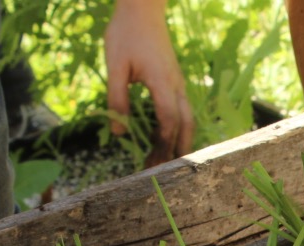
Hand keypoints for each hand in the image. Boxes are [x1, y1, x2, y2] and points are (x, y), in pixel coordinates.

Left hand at [104, 0, 193, 165]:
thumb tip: (117, 131)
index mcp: (162, 82)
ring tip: (171, 161)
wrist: (143, 8)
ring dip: (181, 141)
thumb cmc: (126, 33)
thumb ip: (117, 98)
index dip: (162, 144)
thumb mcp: (115, 66)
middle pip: (185, 124)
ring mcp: (179, 83)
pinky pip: (183, 110)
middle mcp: (176, 85)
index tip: (153, 163)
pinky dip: (179, 128)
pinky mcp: (175, 80)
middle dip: (176, 149)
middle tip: (164, 171)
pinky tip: (169, 137)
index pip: (168, 120)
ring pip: (188, 118)